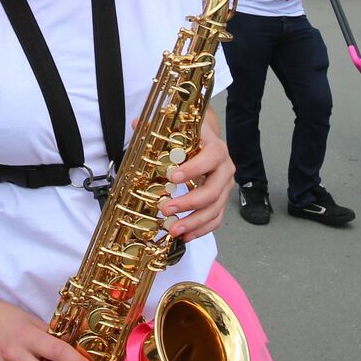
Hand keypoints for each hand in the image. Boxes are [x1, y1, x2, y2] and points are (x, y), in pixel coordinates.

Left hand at [159, 122, 234, 242]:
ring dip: (195, 222)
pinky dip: (202, 230)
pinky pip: (216, 219)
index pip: (211, 157)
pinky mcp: (221, 201)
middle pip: (214, 189)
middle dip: (190, 202)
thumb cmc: (191, 137)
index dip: (194, 168)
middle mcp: (225, 168)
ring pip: (216, 208)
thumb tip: (136, 124)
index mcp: (215, 148)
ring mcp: (225, 187)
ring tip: (173, 230)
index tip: (172, 177)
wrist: (207, 142)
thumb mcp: (178, 130)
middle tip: (166, 209)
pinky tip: (185, 236)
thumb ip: (157, 129)